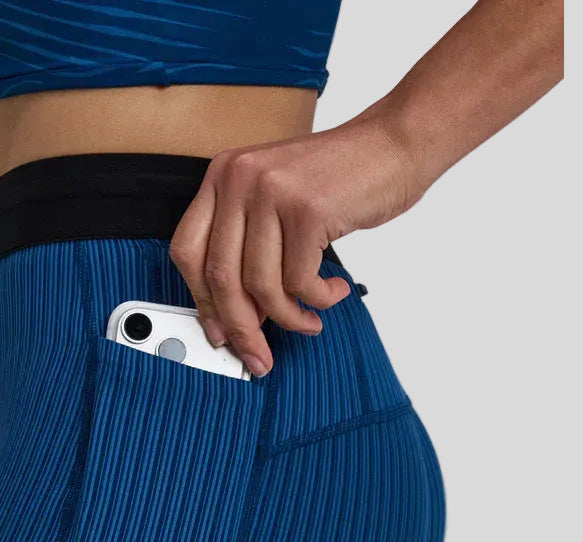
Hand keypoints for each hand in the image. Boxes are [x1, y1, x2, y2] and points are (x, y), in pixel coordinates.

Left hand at [169, 113, 423, 376]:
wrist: (394, 144)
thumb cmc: (339, 180)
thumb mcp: (275, 201)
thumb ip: (248, 248)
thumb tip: (236, 316)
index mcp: (223, 176)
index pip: (188, 252)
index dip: (203, 301)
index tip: (220, 332)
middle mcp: (239, 178)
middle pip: (221, 276)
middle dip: (241, 328)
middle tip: (259, 355)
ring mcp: (272, 191)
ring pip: (261, 286)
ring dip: (287, 318)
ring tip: (309, 321)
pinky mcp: (308, 209)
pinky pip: (299, 281)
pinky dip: (317, 300)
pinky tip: (332, 292)